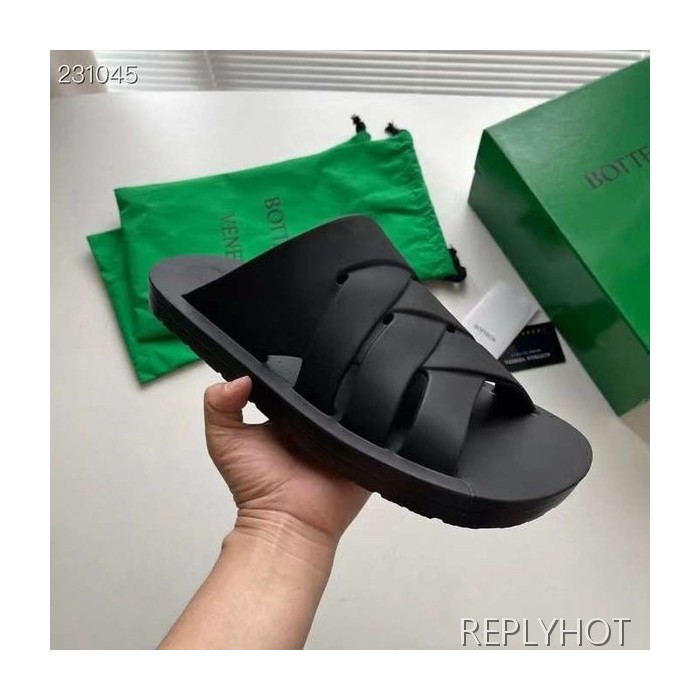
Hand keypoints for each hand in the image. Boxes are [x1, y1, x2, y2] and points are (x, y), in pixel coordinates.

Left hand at [203, 376, 368, 553]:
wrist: (289, 523)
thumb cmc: (256, 486)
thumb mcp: (224, 441)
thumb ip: (219, 404)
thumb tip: (240, 377)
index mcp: (289, 413)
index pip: (298, 378)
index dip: (299, 362)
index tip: (298, 347)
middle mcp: (317, 421)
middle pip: (329, 387)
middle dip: (330, 373)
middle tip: (330, 360)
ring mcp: (343, 434)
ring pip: (355, 402)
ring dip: (354, 393)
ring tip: (353, 378)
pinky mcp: (366, 447)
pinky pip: (378, 426)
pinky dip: (377, 416)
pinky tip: (373, 404)